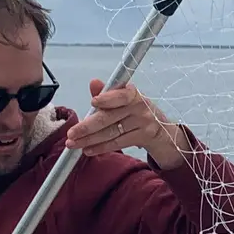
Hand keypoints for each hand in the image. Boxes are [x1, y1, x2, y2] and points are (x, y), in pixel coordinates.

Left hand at [66, 78, 187, 167]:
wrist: (162, 130)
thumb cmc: (137, 112)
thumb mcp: (124, 100)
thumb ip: (106, 93)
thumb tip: (94, 83)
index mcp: (133, 93)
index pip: (121, 95)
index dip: (107, 98)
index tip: (93, 102)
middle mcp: (140, 107)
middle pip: (110, 118)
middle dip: (87, 127)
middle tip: (71, 133)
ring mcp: (143, 123)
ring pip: (111, 132)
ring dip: (90, 140)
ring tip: (74, 144)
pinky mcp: (143, 137)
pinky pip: (118, 143)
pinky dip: (101, 147)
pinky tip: (88, 149)